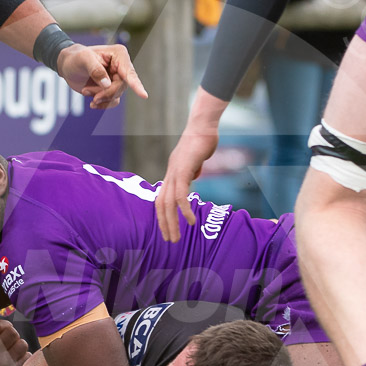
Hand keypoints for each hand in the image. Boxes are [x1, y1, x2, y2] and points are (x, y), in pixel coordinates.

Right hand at [0, 315, 30, 365]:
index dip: (3, 323)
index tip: (4, 328)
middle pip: (12, 332)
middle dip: (12, 333)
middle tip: (10, 338)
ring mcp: (6, 364)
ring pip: (22, 343)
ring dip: (19, 344)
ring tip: (13, 350)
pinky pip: (27, 355)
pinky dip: (24, 356)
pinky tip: (16, 360)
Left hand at [56, 43, 146, 109]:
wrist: (68, 66)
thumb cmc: (75, 58)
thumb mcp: (83, 59)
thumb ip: (96, 69)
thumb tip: (107, 84)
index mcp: (119, 55)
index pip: (128, 72)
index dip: (136, 85)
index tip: (144, 95)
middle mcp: (122, 66)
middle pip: (121, 86)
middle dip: (106, 93)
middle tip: (90, 95)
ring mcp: (117, 78)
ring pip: (117, 95)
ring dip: (101, 98)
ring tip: (85, 91)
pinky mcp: (112, 89)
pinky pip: (113, 101)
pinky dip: (102, 104)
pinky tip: (92, 103)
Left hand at [155, 89, 228, 241]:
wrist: (203, 125)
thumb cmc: (202, 140)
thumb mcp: (196, 159)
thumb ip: (192, 170)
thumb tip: (194, 176)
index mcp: (171, 174)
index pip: (161, 199)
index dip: (162, 216)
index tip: (167, 230)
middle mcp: (169, 174)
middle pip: (161, 205)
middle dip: (165, 225)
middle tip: (170, 241)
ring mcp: (175, 172)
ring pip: (168, 203)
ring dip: (172, 223)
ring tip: (177, 237)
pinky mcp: (183, 170)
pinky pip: (181, 195)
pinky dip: (184, 210)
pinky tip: (191, 221)